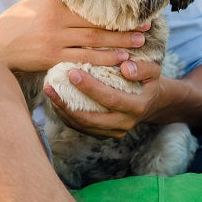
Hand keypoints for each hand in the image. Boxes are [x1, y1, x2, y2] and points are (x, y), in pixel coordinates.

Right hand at [0, 0, 150, 73]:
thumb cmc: (17, 22)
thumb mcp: (35, 2)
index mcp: (54, 2)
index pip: (89, 2)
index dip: (113, 4)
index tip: (134, 4)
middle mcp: (56, 18)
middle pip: (96, 21)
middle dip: (124, 24)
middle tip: (147, 24)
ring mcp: (54, 39)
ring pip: (93, 41)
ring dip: (119, 42)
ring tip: (140, 42)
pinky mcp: (51, 57)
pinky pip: (82, 59)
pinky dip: (102, 59)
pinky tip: (118, 60)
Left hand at [44, 59, 166, 137]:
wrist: (150, 103)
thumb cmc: (147, 81)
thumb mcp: (153, 71)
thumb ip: (142, 68)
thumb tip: (125, 67)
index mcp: (136, 107)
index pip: (110, 99)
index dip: (90, 87)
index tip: (72, 72)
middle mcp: (124, 123)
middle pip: (91, 118)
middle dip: (68, 103)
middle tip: (52, 84)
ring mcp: (112, 132)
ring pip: (82, 126)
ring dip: (62, 110)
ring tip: (48, 91)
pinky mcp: (102, 134)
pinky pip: (80, 127)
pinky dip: (65, 115)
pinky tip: (54, 100)